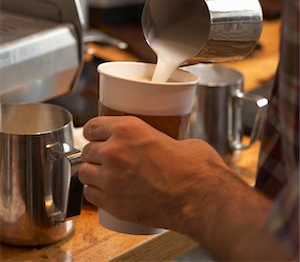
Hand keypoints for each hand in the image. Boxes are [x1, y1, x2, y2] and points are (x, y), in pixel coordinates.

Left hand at [78, 115, 287, 260]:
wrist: (200, 196)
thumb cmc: (193, 167)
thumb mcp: (172, 138)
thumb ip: (153, 138)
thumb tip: (155, 142)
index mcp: (128, 128)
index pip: (93, 126)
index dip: (93, 133)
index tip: (95, 137)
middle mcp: (114, 151)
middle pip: (87, 151)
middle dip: (95, 155)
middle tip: (106, 160)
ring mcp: (111, 178)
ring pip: (84, 173)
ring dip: (93, 174)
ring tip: (105, 177)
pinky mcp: (113, 202)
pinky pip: (90, 195)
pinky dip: (96, 194)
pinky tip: (107, 193)